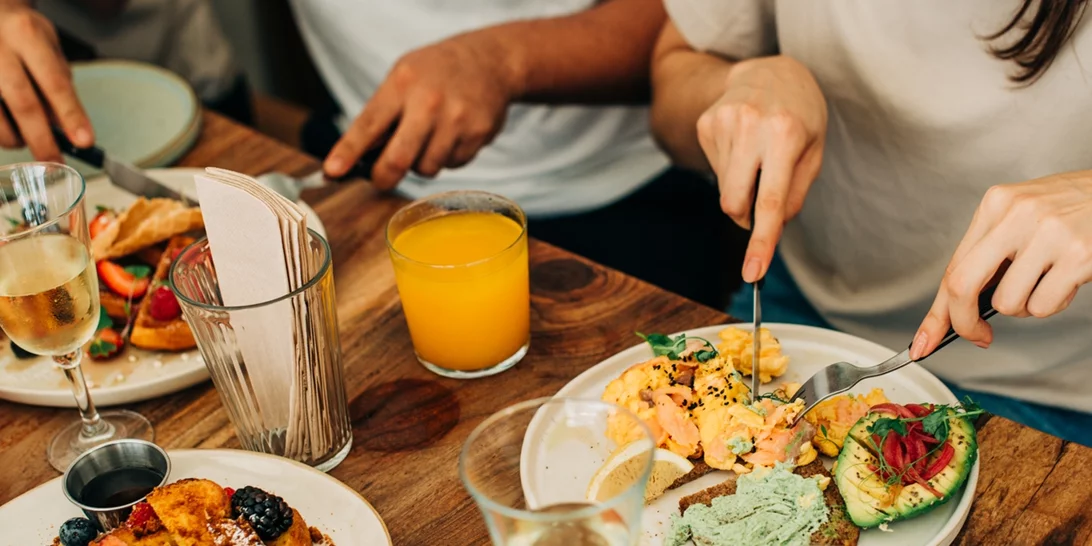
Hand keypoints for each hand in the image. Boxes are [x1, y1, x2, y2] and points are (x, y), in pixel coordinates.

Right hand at [0, 3, 92, 159]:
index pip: (54, 82)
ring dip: (15, 138)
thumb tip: (67, 126)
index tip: (85, 142)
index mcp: (26, 35)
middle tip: (56, 162)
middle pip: (23, 103)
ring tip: (26, 139)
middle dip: (42, 139)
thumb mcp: (46, 46)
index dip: (71, 115)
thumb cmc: (21, 33)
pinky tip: (8, 130)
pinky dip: (0, 132)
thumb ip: (57, 82)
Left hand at [323, 33, 515, 188]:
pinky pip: (452, 165)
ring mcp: (457, 121)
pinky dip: (446, 157)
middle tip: (381, 178)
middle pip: (398, 159)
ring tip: (427, 138)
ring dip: (420, 163)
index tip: (331, 172)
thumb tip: (357, 156)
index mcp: (402, 84)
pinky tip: (451, 134)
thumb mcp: (401, 78)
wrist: (490, 61)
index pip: (368, 125)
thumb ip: (380, 114)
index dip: (348, 152)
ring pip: (426, 168)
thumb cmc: (436, 71)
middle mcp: (429, 103)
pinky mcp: (478, 135)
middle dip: (383, 177)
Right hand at [696, 55, 826, 281]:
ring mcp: (722, 124)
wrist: (769, 70)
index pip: (770, 201)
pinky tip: (742, 145)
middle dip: (746, 216)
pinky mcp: (705, 125)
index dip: (761, 242)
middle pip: (733, 203)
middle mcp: (751, 127)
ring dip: (741, 187)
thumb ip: (796, 193)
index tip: (752, 273)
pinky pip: (716, 170)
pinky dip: (731, 169)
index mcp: (785, 135)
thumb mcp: (814, 150)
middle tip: (762, 201)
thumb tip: (772, 228)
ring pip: (725, 189)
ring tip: (757, 157)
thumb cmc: (800, 114)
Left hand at [912, 172, 1091, 358]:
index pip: (952, 268)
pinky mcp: (1078, 255)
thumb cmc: (1073, 209)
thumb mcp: (1022, 217)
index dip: (937, 313)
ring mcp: (1047, 234)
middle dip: (964, 322)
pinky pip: (1044, 305)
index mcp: (995, 205)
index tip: (923, 342)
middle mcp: (1016, 215)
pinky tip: (1068, 280)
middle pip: (962, 285)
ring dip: (1026, 306)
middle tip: (980, 335)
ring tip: (1047, 280)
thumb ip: (991, 252)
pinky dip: (1053, 304)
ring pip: (1009, 303)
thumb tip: (959, 306)